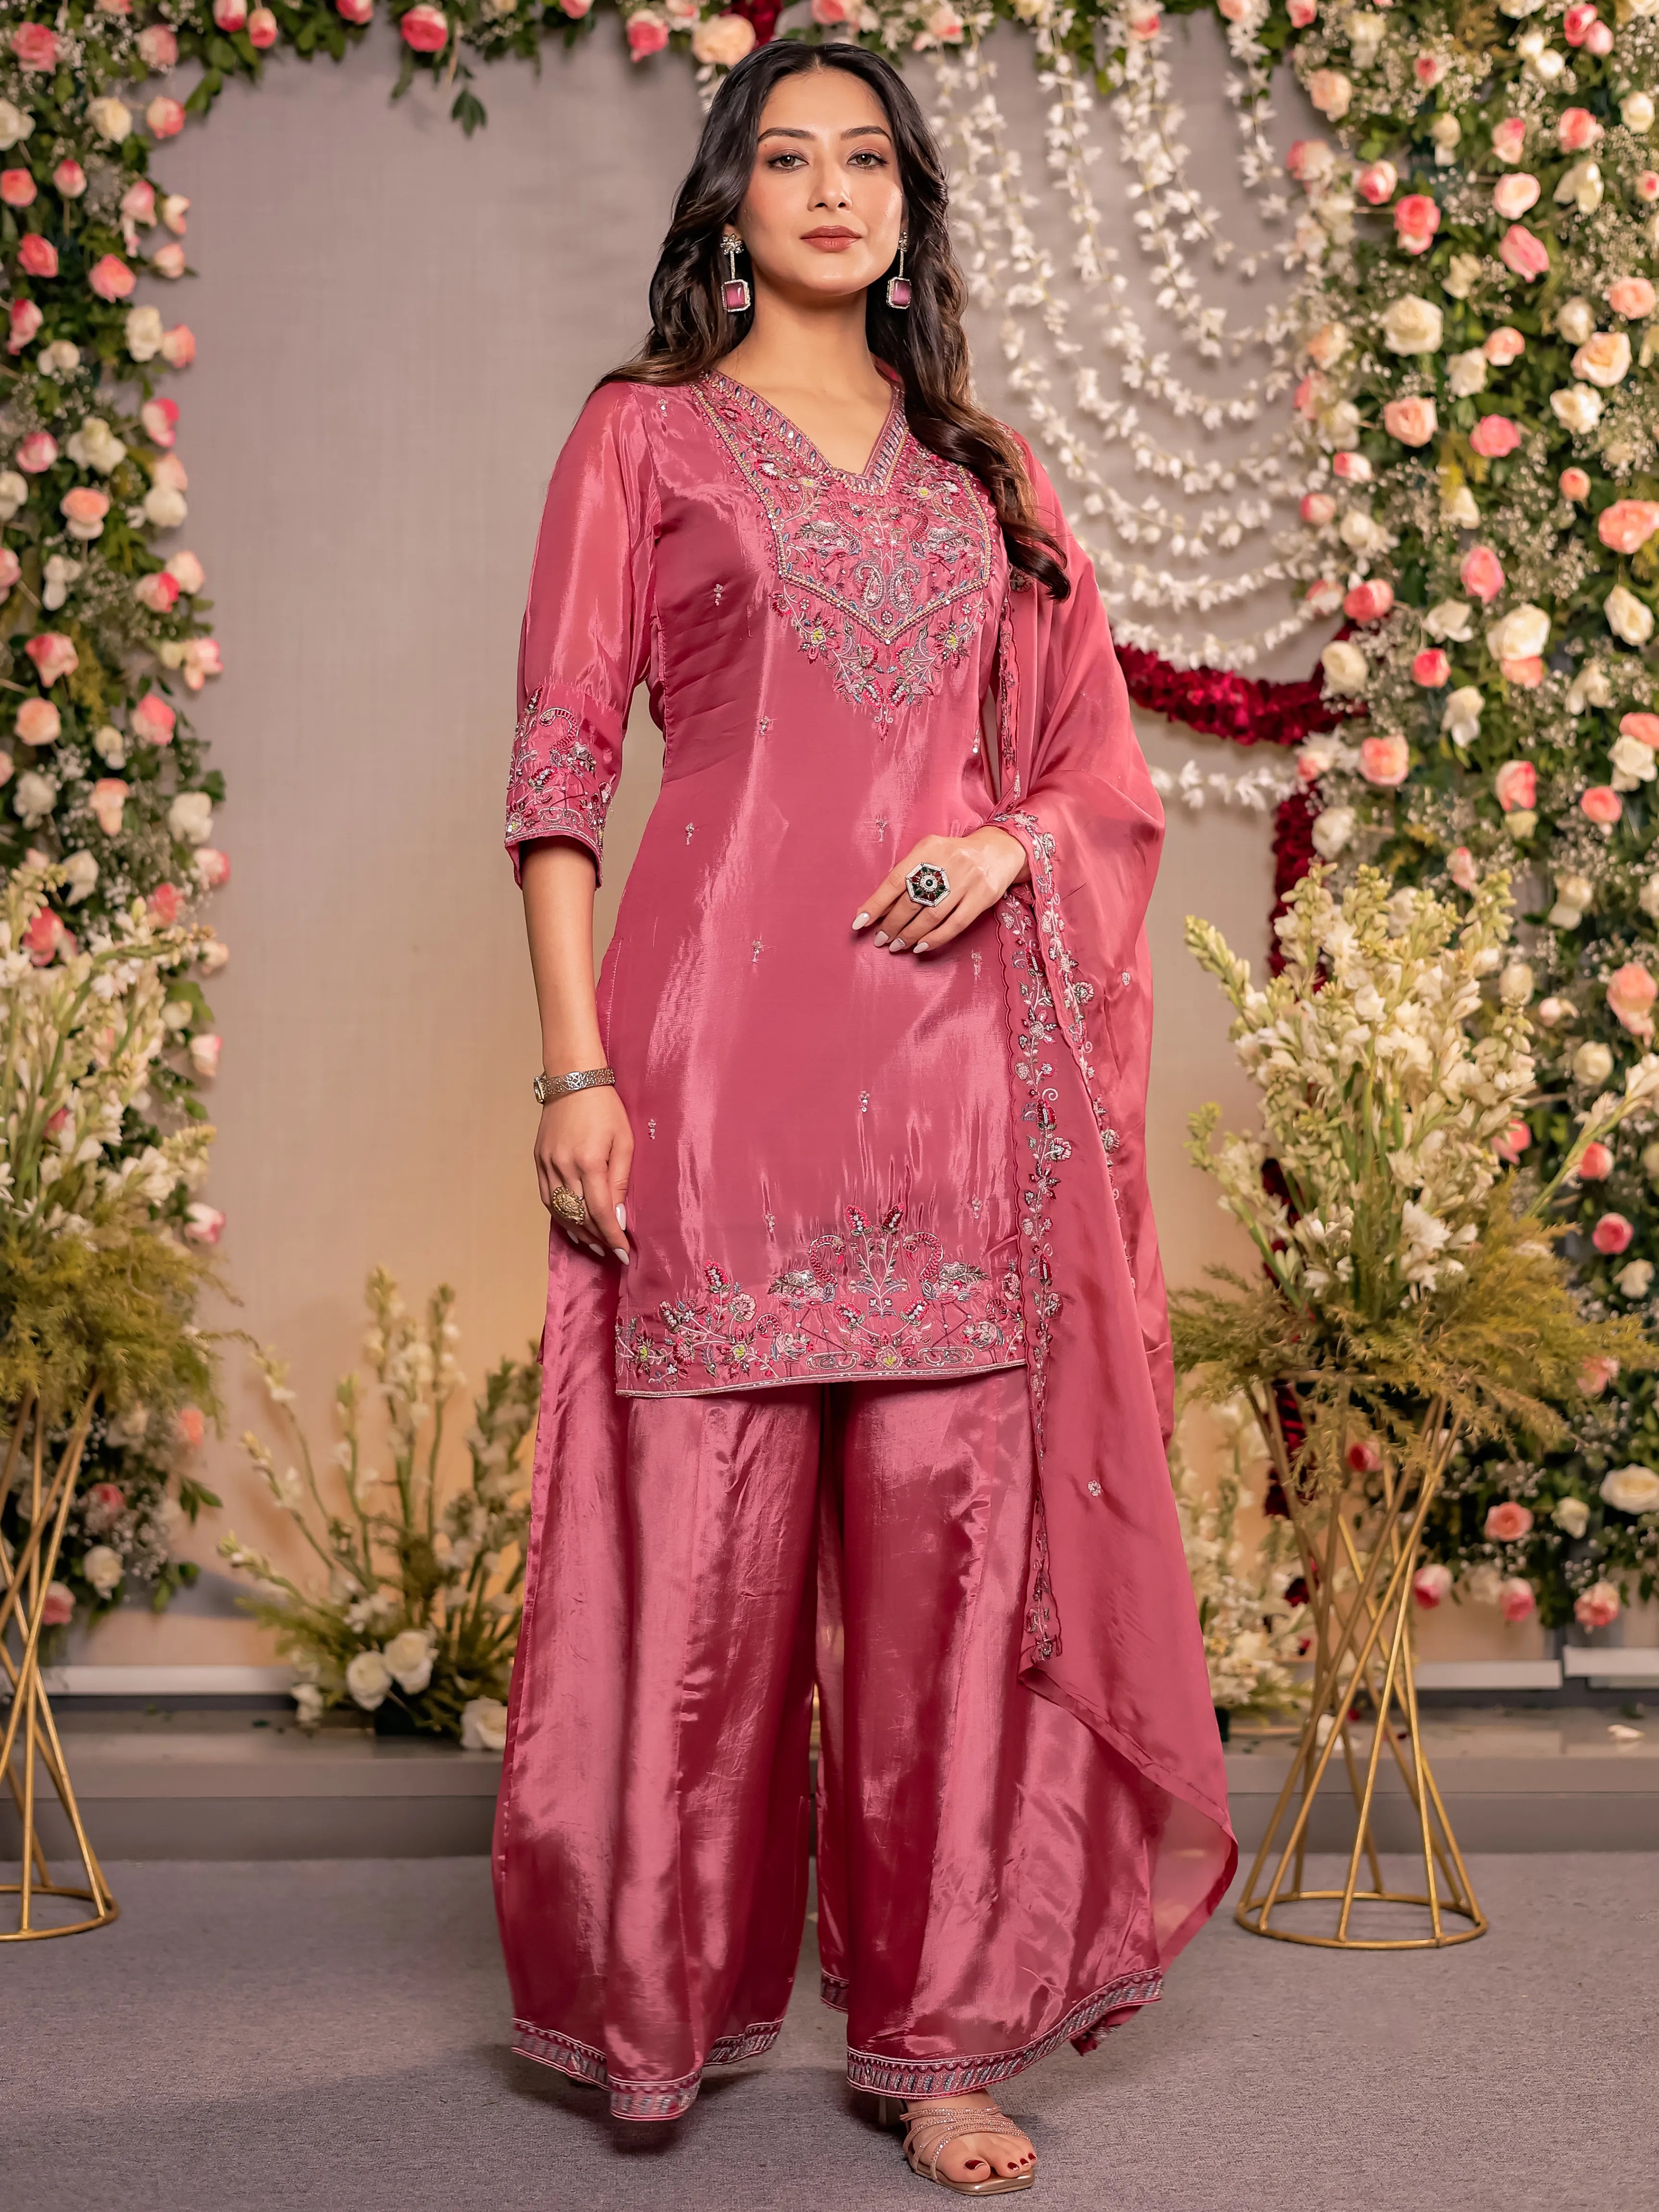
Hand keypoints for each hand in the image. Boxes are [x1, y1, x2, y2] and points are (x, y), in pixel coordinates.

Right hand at [534, 1087, 632, 1263]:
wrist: (572, 1080)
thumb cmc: (605, 1108)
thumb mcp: (624, 1141)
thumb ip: (621, 1181)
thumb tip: (619, 1217)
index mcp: (589, 1161)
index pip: (600, 1212)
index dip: (612, 1236)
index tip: (624, 1252)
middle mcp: (564, 1166)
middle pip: (580, 1216)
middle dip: (598, 1238)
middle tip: (613, 1251)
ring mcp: (547, 1164)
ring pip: (561, 1211)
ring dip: (579, 1232)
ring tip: (595, 1245)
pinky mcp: (538, 1161)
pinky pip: (547, 1198)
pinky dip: (560, 1217)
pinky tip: (572, 1227)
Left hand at [852, 826, 1028, 955]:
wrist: (997, 851)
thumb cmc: (954, 857)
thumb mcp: (929, 854)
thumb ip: (908, 875)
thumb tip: (880, 908)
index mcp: (928, 849)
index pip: (895, 880)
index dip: (876, 903)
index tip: (860, 922)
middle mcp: (947, 863)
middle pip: (912, 901)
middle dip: (892, 924)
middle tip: (880, 939)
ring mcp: (967, 880)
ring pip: (931, 916)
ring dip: (910, 935)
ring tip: (896, 945)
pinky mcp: (982, 897)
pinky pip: (954, 925)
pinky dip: (934, 939)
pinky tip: (920, 946)